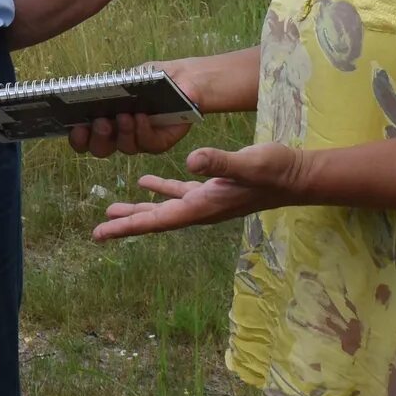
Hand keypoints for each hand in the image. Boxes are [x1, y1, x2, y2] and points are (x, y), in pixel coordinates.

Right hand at [67, 64, 195, 157]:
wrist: (183, 78)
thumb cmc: (152, 78)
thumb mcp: (129, 77)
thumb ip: (114, 86)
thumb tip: (96, 92)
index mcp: (104, 119)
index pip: (84, 138)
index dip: (77, 138)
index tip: (75, 127)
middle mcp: (119, 134)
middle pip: (100, 149)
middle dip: (98, 138)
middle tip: (101, 122)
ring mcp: (139, 140)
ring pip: (125, 148)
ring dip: (122, 133)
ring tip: (124, 116)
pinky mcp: (160, 142)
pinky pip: (148, 144)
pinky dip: (143, 131)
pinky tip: (141, 117)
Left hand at [90, 143, 305, 240]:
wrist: (298, 176)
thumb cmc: (275, 171)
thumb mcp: (247, 164)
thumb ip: (220, 162)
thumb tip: (191, 161)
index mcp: (203, 206)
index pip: (158, 220)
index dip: (128, 226)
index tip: (101, 234)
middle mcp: (201, 209)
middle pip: (155, 220)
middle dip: (126, 224)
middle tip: (97, 231)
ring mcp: (207, 201)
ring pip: (164, 208)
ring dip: (139, 209)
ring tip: (112, 210)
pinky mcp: (213, 189)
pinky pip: (179, 193)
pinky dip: (160, 190)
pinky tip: (146, 183)